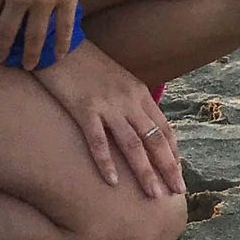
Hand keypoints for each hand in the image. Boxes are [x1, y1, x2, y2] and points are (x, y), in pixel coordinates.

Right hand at [33, 38, 183, 198]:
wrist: (61, 45)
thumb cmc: (86, 65)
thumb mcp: (117, 81)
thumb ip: (130, 102)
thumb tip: (140, 127)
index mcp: (139, 93)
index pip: (164, 128)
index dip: (173, 153)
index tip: (178, 174)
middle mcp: (128, 100)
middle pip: (154, 139)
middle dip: (168, 168)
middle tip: (177, 192)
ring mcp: (107, 104)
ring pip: (132, 143)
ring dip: (144, 171)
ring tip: (153, 194)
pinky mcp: (84, 108)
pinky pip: (98, 140)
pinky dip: (106, 162)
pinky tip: (112, 182)